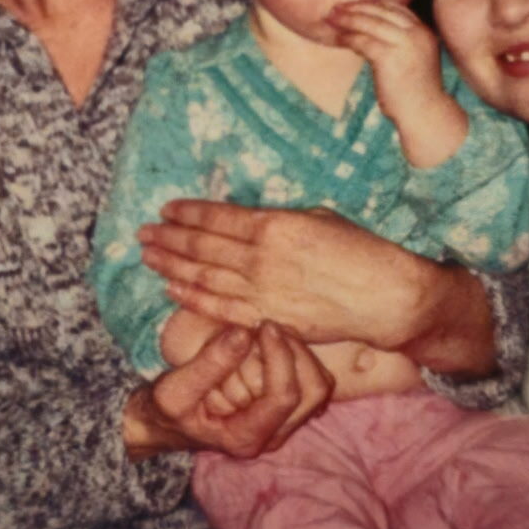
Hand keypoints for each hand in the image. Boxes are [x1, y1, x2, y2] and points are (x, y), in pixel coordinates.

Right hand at [124, 321, 333, 458]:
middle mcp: (272, 436)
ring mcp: (282, 423)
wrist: (165, 423)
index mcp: (247, 437)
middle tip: (271, 326)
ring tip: (273, 332)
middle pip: (314, 393)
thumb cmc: (166, 410)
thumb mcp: (174, 390)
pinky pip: (310, 382)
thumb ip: (208, 365)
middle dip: (298, 353)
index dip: (280, 357)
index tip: (263, 325)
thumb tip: (243, 333)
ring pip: (319, 388)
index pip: (284, 397)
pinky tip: (274, 341)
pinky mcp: (284, 409)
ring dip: (302, 354)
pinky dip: (300, 358)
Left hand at [139, 201, 432, 349]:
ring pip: (204, 279)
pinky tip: (172, 291)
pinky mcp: (267, 319)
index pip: (218, 218)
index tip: (167, 209)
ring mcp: (261, 292)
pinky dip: (193, 300)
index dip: (188, 213)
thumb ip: (278, 221)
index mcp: (274, 226)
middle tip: (144, 233)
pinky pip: (221, 310)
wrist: (385, 297)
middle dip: (169, 239)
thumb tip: (248, 222)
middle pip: (202, 248)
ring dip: (172, 268)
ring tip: (148, 258)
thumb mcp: (318, 218)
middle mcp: (261, 259)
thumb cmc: (360, 250)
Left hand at [332, 0, 464, 164]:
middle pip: (381, 11)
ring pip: (369, 23)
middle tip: (336, 8)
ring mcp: (404, 44)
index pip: (395, 8)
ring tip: (331, 18)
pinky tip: (338, 39)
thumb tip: (370, 29)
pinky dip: (348, 38)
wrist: (423, 113)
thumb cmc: (414, 90)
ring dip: (348, 19)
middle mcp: (416, 33)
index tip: (354, 5)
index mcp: (423, 31)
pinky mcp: (389, 57)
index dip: (372, 4)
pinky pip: (362, 41)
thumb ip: (400, 41)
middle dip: (356, 7)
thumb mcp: (413, 58)